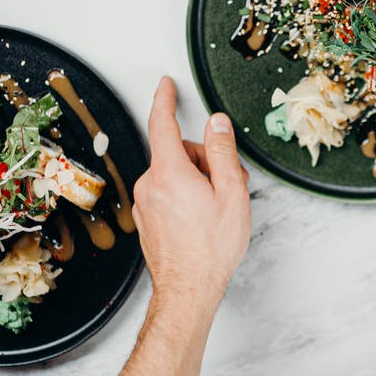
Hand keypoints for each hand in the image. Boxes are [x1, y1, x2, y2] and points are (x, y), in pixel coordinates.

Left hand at [131, 77, 250, 319]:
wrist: (188, 289)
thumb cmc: (210, 248)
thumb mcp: (230, 193)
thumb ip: (222, 152)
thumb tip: (216, 124)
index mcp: (169, 173)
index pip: (162, 124)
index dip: (165, 100)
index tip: (166, 85)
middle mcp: (150, 185)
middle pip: (177, 153)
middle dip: (203, 161)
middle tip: (226, 185)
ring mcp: (145, 203)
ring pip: (173, 174)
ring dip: (196, 181)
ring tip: (216, 208)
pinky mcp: (146, 219)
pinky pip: (166, 193)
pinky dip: (184, 197)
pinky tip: (200, 219)